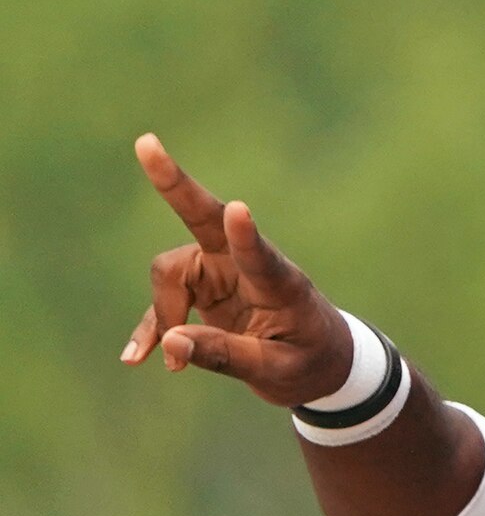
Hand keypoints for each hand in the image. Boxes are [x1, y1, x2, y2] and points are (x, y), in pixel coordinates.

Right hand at [120, 134, 354, 402]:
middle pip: (205, 217)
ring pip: (170, 274)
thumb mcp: (276, 371)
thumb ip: (226, 355)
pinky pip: (162, 303)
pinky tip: (137, 358)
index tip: (240, 211)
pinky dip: (151, 331)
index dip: (245, 235)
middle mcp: (245, 265)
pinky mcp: (200, 288)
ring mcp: (220, 272)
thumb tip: (170, 342)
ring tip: (175, 368)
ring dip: (164, 315)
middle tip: (146, 143)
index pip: (260, 256)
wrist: (317, 362)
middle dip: (175, 185)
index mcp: (281, 284)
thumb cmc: (307, 362)